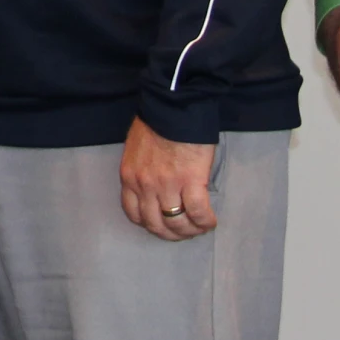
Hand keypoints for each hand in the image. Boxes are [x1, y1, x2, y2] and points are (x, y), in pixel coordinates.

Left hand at [119, 116, 216, 240]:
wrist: (174, 105)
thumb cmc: (157, 121)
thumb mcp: (137, 148)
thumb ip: (141, 169)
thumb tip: (153, 182)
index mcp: (129, 176)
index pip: (133, 213)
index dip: (149, 223)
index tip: (160, 223)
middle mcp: (145, 185)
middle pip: (155, 224)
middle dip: (170, 234)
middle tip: (183, 232)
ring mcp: (167, 185)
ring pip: (177, 222)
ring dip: (189, 231)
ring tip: (199, 228)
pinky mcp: (190, 181)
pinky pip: (198, 213)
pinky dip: (205, 222)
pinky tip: (210, 222)